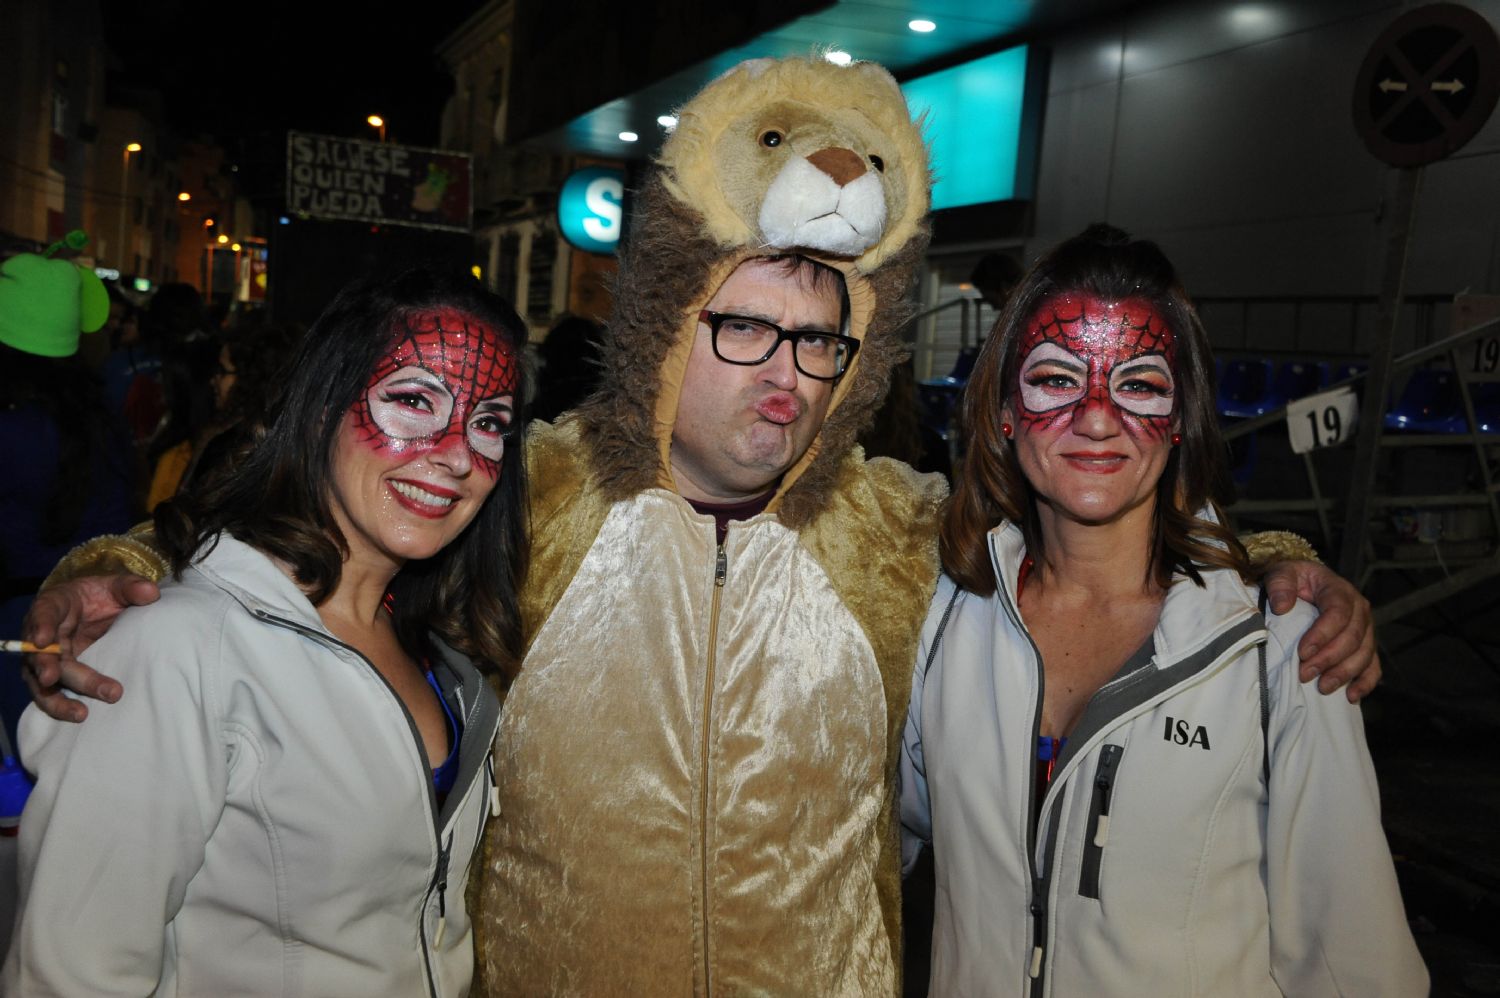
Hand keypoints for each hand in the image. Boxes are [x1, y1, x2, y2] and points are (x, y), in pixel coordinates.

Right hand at [21, 575, 159, 721]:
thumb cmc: (100, 596)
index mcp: (53, 606)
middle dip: (52, 669)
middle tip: (56, 678)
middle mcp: (41, 636)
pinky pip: (53, 695)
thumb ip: (131, 587)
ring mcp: (46, 660)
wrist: (96, 611)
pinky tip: (80, 716)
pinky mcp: (55, 678)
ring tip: (80, 713)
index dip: (41, 626)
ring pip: (43, 683)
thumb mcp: (115, 586)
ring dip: (58, 699)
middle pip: (43, 655)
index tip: (42, 640)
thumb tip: (152, 593)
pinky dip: (63, 707)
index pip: (43, 614)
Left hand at [1262, 561, 1378, 701]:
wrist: (1304, 584)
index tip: (1302, 652)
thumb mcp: (1282, 573)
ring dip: (1344, 673)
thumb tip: (1282, 606)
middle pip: (1352, 638)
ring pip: (1364, 654)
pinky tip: (1352, 696)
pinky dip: (1365, 682)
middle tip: (1305, 674)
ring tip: (1322, 687)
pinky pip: (1373, 666)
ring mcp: (1366, 628)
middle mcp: (1359, 609)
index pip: (1338, 613)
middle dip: (1329, 659)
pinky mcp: (1366, 645)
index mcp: (1340, 590)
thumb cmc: (1293, 581)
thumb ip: (1280, 584)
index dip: (1322, 634)